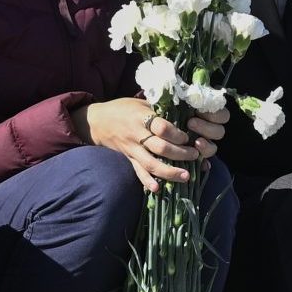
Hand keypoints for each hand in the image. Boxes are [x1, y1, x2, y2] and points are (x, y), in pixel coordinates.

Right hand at [78, 97, 218, 191]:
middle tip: (195, 155)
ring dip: (170, 172)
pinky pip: (138, 172)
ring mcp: (132, 149)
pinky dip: (147, 181)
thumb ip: (159, 109)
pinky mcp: (129, 159)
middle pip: (160, 148)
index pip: (162, 128)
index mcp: (141, 118)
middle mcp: (137, 135)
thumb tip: (185, 113)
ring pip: (151, 164)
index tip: (187, 137)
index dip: (177, 134)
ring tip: (186, 176)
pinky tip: (157, 189)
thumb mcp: (141, 103)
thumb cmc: (123, 109)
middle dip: (180, 154)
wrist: (97, 121)